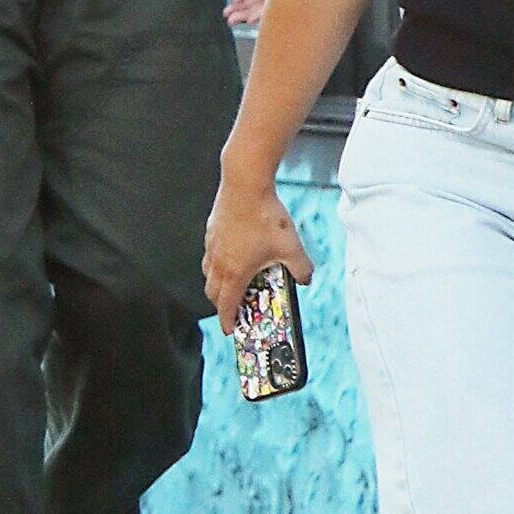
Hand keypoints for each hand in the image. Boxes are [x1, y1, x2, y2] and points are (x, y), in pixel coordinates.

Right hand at [203, 168, 313, 334]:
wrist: (245, 184)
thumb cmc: (264, 215)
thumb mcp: (292, 247)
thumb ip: (301, 270)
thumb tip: (304, 280)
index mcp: (235, 271)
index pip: (226, 305)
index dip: (227, 321)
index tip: (230, 329)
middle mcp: (219, 261)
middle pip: (212, 292)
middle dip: (221, 305)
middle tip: (233, 308)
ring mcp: (213, 244)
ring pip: (208, 272)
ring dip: (217, 283)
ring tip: (232, 282)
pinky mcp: (212, 229)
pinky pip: (210, 253)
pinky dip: (217, 262)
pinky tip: (232, 253)